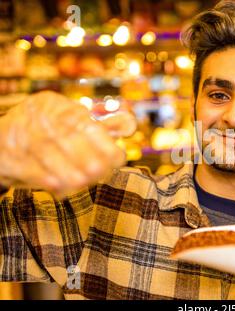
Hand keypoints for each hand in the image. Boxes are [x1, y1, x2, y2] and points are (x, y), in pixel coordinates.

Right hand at [0, 91, 125, 197]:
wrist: (1, 141)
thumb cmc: (47, 135)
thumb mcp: (72, 126)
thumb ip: (101, 129)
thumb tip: (130, 126)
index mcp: (59, 108)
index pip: (84, 122)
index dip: (104, 142)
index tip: (118, 159)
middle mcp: (38, 116)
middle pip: (65, 136)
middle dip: (86, 156)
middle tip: (101, 173)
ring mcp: (20, 133)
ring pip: (45, 151)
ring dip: (66, 170)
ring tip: (83, 183)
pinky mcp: (5, 152)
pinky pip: (25, 165)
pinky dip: (42, 177)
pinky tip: (57, 188)